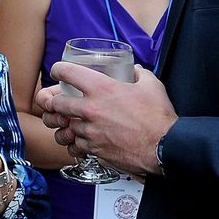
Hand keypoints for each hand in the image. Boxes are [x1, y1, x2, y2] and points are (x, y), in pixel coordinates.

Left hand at [36, 63, 176, 176]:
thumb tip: (135, 70)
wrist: (164, 147)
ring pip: (64, 127)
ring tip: (69, 123)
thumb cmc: (158, 117)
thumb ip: (139, 74)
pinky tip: (82, 140)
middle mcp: (91, 109)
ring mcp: (90, 131)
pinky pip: (75, 146)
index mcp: (101, 88)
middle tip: (57, 101)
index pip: (67, 72)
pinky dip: (76, 143)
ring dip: (65, 124)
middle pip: (56, 103)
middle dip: (54, 101)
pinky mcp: (95, 149)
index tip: (58, 71)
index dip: (58, 69)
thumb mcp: (151, 85)